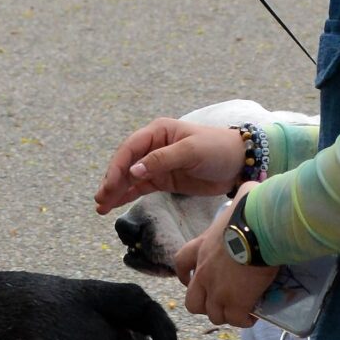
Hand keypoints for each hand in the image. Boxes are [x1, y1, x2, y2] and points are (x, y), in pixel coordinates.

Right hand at [96, 118, 247, 215]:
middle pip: (126, 164)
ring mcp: (157, 164)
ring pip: (130, 178)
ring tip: (100, 207)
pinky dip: (127, 195)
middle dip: (111, 181)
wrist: (240, 163)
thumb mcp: (191, 151)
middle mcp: (153, 146)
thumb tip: (134, 171)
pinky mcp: (164, 180)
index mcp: (158, 132)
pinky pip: (140, 187)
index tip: (110, 185)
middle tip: (100, 201)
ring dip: (115, 191)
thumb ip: (162, 160)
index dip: (117, 167)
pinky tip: (113, 204)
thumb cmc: (217, 148)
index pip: (130, 148)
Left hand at [174, 193, 269, 327]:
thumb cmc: (250, 211)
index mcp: (201, 248)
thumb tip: (252, 190)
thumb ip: (240, 201)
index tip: (190, 279)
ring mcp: (217, 291)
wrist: (259, 229)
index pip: (181, 263)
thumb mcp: (239, 203)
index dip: (183, 274)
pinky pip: (236, 320)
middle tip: (220, 301)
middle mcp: (203, 273)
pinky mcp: (235, 303)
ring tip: (239, 310)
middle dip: (203, 303)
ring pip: (212, 315)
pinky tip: (253, 316)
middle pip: (191, 301)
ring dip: (225, 314)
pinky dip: (243, 320)